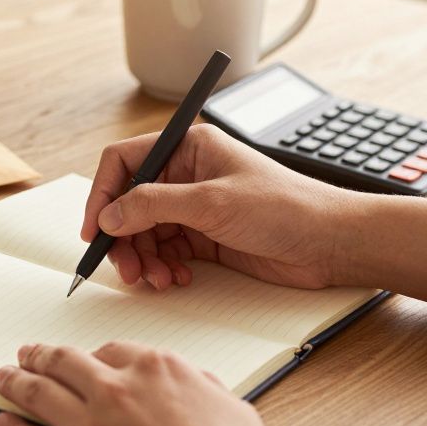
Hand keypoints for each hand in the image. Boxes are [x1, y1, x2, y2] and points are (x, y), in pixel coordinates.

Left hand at [0, 341, 289, 425]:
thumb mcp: (235, 411)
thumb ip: (206, 390)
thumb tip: (198, 384)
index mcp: (158, 371)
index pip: (112, 352)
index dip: (92, 356)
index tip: (82, 359)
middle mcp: (117, 390)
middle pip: (66, 363)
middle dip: (43, 356)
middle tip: (28, 354)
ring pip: (39, 393)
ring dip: (16, 381)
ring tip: (3, 377)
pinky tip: (3, 423)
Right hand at [82, 124, 426, 300]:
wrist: (332, 242)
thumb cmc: (287, 206)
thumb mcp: (212, 202)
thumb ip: (153, 206)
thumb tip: (109, 216)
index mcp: (188, 147)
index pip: (125, 161)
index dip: (103, 194)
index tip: (95, 229)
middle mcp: (187, 174)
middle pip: (129, 203)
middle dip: (123, 238)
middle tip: (125, 268)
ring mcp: (196, 207)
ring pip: (145, 233)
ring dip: (143, 259)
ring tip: (155, 279)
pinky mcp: (206, 237)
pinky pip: (166, 252)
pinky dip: (163, 267)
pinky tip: (176, 278)